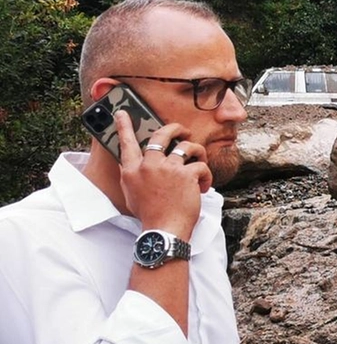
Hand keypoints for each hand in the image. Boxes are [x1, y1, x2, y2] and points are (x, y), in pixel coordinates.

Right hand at [116, 110, 212, 237]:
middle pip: (161, 135)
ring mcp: (168, 169)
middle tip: (183, 131)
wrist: (164, 230)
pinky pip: (201, 165)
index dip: (123, 126)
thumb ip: (133, 176)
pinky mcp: (186, 175)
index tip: (122, 113)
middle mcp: (148, 166)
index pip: (126, 143)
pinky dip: (206, 175)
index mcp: (132, 170)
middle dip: (175, 128)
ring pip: (187, 147)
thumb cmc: (150, 215)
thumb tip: (135, 165)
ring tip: (200, 162)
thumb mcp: (132, 194)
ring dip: (197, 152)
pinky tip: (203, 186)